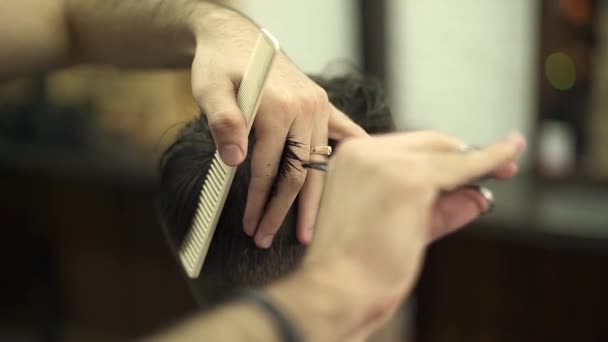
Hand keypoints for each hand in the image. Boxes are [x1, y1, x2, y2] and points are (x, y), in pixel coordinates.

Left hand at [190, 7, 365, 248]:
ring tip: (307, 231)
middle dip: (284, 211)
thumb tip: (236, 161)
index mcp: (279, 106)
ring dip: (313, 200)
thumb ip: (223, 122)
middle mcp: (306, 107)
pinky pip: (344, 134)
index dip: (259, 201)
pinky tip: (355, 181)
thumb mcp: (209, 88)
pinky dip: (351, 157)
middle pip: (300, 173)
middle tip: (269, 239)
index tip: (251, 226)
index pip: (269, 168)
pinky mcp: (321, 104)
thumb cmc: (220, 63)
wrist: (236, 37)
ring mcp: (318, 106)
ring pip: (320, 164)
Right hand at [302, 131, 525, 338]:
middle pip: (427, 142)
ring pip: (444, 154)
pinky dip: (490, 159)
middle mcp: (363, 153)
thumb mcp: (400, 228)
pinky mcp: (408, 179)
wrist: (335, 291)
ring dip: (476, 164)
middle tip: (502, 166)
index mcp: (350, 161)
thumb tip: (476, 196)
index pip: (406, 148)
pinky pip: (461, 167)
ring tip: (505, 168)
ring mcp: (384, 163)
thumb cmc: (355, 270)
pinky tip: (509, 153)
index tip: (472, 161)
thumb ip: (439, 209)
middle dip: (465, 154)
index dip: (444, 154)